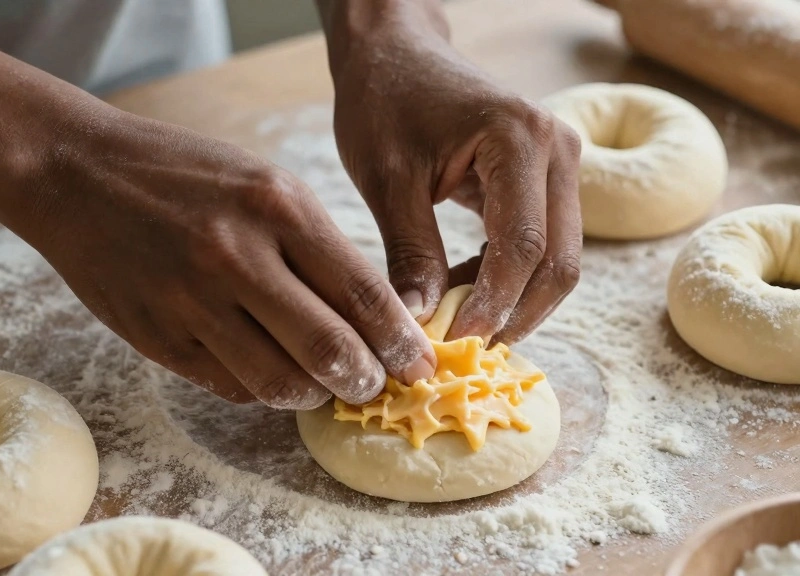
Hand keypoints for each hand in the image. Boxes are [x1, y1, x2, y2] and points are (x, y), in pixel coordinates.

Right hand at [8, 112, 435, 408]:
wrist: (75, 173)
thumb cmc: (180, 173)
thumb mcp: (261, 183)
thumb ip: (314, 245)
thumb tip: (368, 315)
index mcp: (277, 207)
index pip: (362, 294)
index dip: (400, 341)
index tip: (419, 364)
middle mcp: (238, 256)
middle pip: (330, 349)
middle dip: (366, 380)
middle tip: (376, 386)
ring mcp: (192, 302)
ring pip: (279, 382)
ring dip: (313, 395)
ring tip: (323, 387)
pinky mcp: (158, 337)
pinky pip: (228, 386)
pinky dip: (259, 389)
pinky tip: (268, 374)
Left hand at [325, 5, 581, 343]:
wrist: (395, 54)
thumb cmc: (384, 102)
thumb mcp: (387, 180)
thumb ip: (410, 253)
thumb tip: (420, 325)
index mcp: (519, 140)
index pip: (523, 248)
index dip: (493, 306)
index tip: (455, 345)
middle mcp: (557, 149)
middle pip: (559, 262)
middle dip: (514, 314)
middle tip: (463, 350)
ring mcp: (559, 162)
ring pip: (557, 259)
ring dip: (513, 300)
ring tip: (454, 319)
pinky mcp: (546, 177)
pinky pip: (541, 242)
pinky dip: (507, 276)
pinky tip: (461, 287)